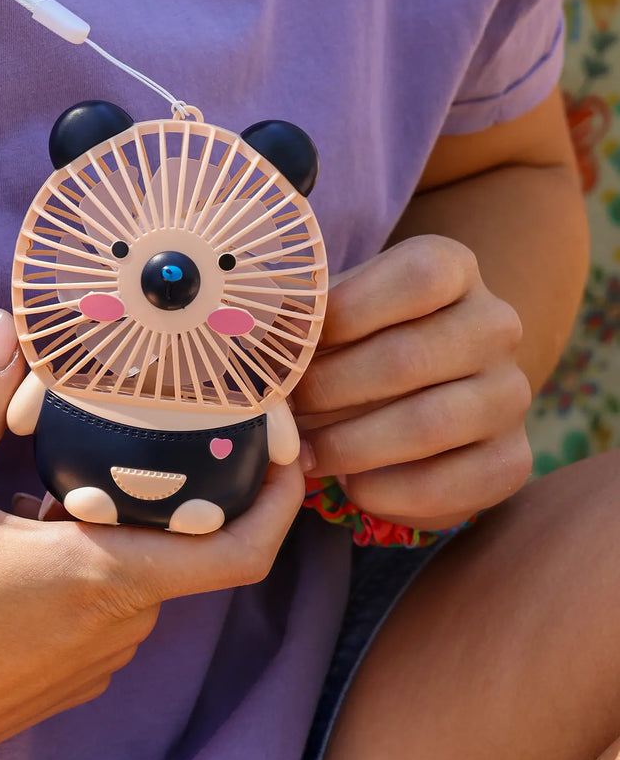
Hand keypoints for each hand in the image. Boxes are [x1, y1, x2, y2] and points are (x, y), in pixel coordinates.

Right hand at [0, 310, 304, 759]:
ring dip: (123, 517)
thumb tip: (4, 326)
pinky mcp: (68, 675)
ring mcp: (96, 657)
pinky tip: (37, 518)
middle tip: (164, 414)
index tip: (293, 447)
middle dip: (180, 483)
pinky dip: (97, 555)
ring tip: (82, 454)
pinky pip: (109, 601)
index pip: (239, 551)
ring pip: (141, 569)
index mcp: (106, 578)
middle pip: (185, 543)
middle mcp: (120, 624)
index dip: (280, 500)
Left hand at [292, 235, 531, 530]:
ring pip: (430, 423)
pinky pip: (453, 484)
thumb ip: (299, 317)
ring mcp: (511, 394)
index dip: (345, 311)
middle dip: (329, 390)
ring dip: (351, 445)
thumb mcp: (330, 311)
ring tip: (306, 454)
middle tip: (284, 414)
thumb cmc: (357, 339)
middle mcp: (496, 325)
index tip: (289, 344)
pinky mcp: (512, 459)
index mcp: (453, 268)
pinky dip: (388, 491)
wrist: (424, 388)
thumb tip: (246, 335)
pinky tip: (351, 485)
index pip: (417, 277)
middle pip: (409, 356)